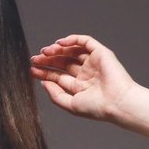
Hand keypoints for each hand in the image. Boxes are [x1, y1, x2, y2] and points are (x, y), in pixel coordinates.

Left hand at [31, 33, 148, 148]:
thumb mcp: (70, 104)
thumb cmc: (97, 108)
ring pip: (71, 51)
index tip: (32, 69)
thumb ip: (55, 95)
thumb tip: (43, 83)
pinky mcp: (101, 53)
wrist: (116, 103)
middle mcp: (85, 73)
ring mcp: (93, 62)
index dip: (44, 72)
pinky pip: (84, 41)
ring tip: (45, 52)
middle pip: (62, 62)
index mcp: (79, 86)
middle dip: (48, 59)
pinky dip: (72, 40)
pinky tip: (59, 44)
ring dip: (57, 50)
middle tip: (35, 59)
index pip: (58, 76)